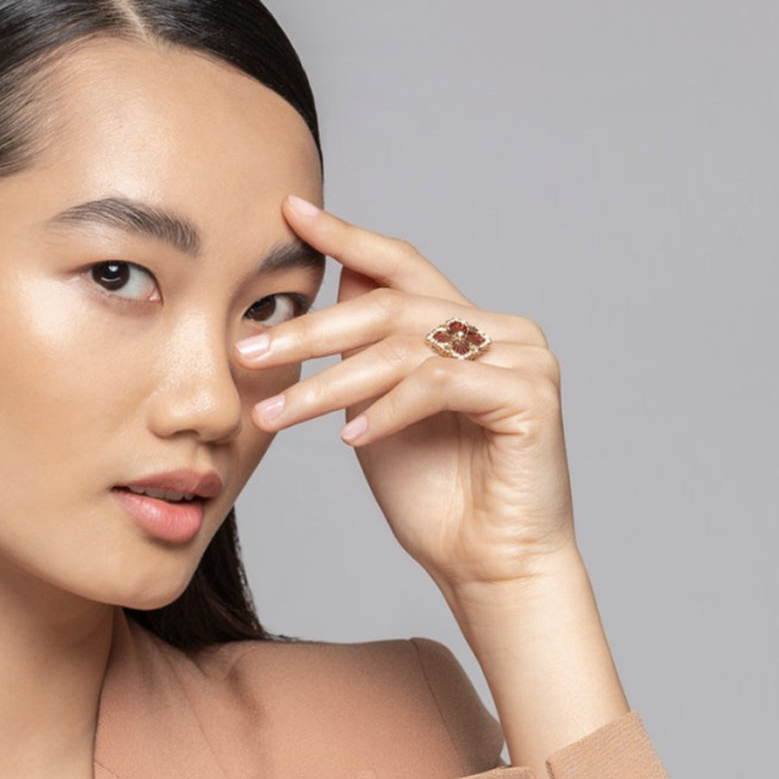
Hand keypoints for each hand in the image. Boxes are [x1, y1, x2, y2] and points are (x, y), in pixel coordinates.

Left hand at [238, 195, 579, 594]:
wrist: (488, 565)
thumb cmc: (435, 497)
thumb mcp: (376, 416)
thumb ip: (359, 359)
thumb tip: (325, 294)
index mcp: (463, 326)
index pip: (398, 264)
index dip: (345, 235)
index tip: (288, 213)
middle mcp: (499, 330)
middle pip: (389, 305)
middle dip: (310, 330)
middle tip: (247, 349)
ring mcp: (522, 358)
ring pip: (405, 348)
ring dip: (330, 384)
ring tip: (276, 416)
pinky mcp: (531, 395)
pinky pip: (440, 385)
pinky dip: (388, 410)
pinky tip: (350, 439)